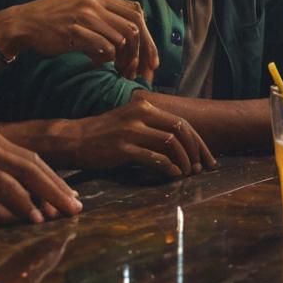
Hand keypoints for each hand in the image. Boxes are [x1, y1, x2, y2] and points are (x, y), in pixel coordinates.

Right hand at [0, 0, 159, 80]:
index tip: (151, 60)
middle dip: (143, 52)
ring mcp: (85, 14)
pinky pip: (104, 47)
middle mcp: (94, 0)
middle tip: (143, 72)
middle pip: (134, 25)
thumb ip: (104, 15)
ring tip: (119, 71)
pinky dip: (106, 59)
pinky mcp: (75, 30)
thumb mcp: (80, 6)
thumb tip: (131, 36)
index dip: (148, 37)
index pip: (136, 11)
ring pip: (122, 38)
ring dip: (125, 59)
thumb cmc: (52, 20)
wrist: (22, 23)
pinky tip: (97, 64)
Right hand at [0, 121, 82, 224]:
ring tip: (51, 219)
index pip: (30, 157)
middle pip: (29, 167)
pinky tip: (14, 219)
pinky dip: (2, 207)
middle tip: (74, 209)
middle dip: (54, 189)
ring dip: (33, 202)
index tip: (71, 195)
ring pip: (10, 180)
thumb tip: (12, 188)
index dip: (53, 177)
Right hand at [64, 98, 216, 177]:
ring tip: (187, 174)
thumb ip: (154, 129)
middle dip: (196, 151)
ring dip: (184, 161)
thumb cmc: (106, 135)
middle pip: (181, 129)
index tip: (206, 158)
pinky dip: (168, 168)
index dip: (198, 142)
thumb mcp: (132, 123)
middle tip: (202, 169)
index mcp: (145, 107)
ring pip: (171, 143)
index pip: (182, 122)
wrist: (75, 139)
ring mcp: (131, 130)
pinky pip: (154, 158)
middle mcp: (141, 114)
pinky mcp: (123, 147)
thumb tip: (183, 146)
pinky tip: (172, 176)